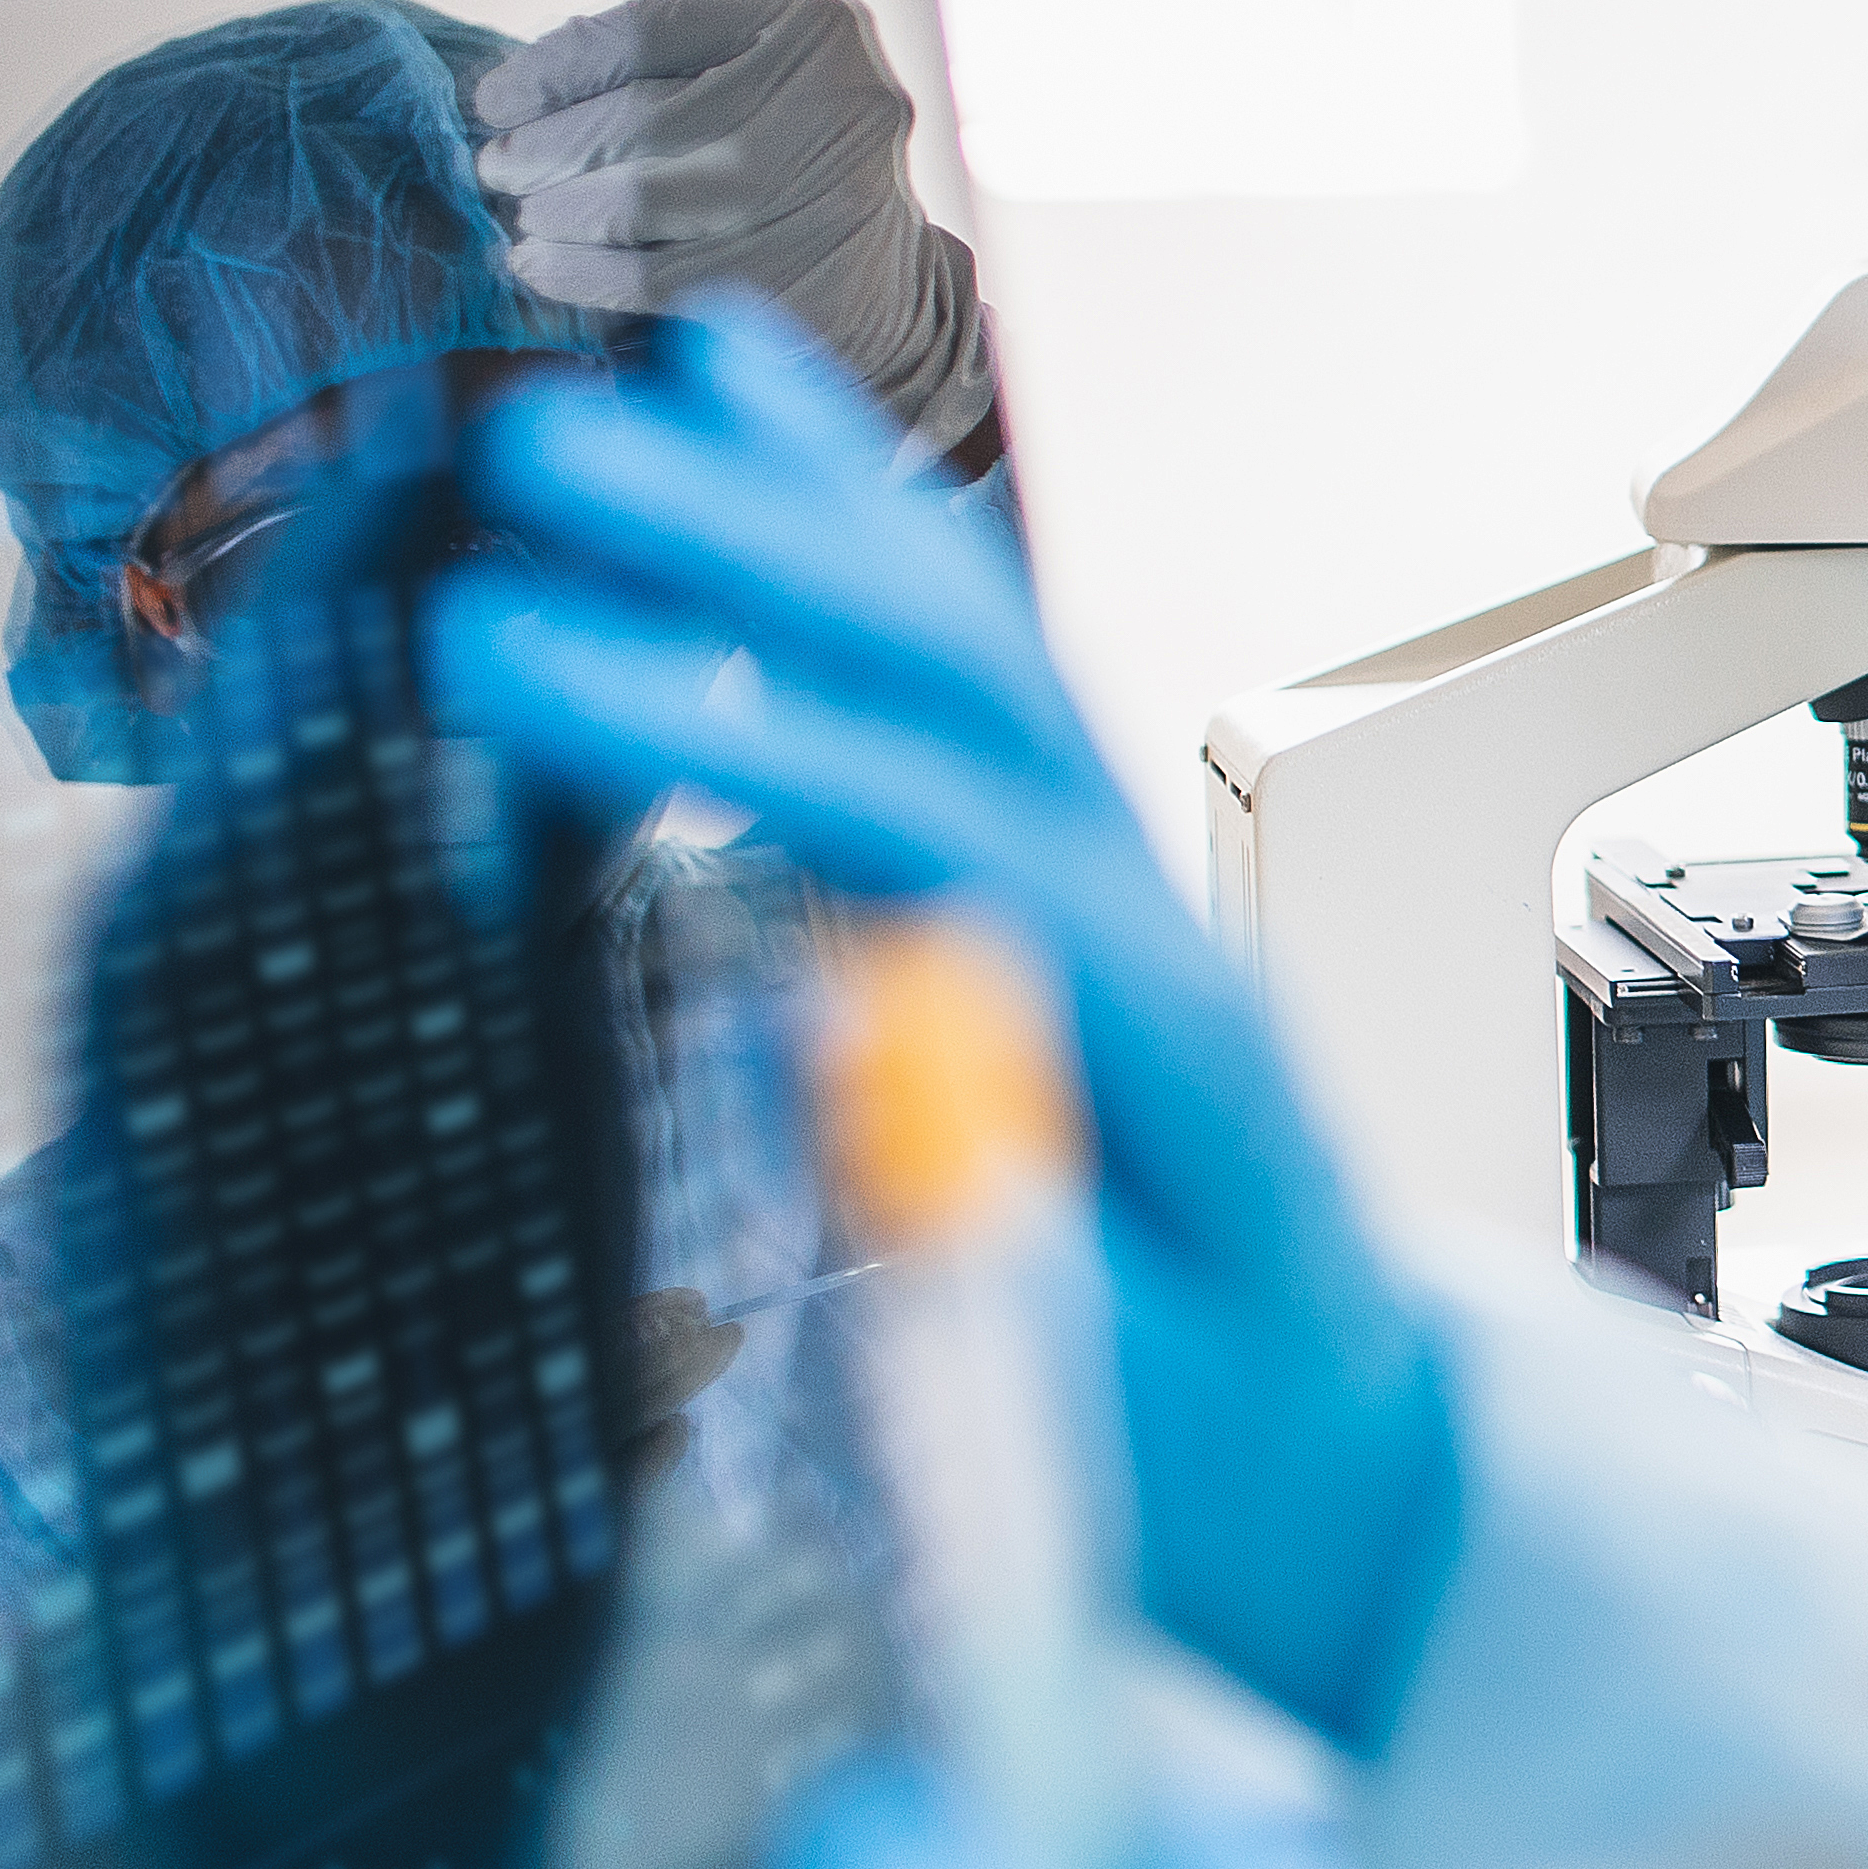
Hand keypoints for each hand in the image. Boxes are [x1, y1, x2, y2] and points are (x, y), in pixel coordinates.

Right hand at [430, 309, 1463, 1748]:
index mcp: (1151, 1042)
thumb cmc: (1222, 1474)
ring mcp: (1112, 886)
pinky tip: (763, 432)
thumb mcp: (1103, 1415)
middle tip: (534, 465)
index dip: (723, 735)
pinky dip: (858, 544)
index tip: (518, 668)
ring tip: (634, 381)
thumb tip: (838, 1052)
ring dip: (804, 510)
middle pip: (957, 689)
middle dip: (749, 562)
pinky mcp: (1057, 890)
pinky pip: (958, 686)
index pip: (928, 836)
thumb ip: (988, 1244)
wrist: (1349, 1486)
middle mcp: (1145, 921)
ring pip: (966, 649)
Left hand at [476, 0, 998, 462]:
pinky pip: (647, 277)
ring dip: (553, 212)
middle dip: (539, 149)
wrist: (882, 277)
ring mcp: (811, 199)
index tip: (495, 101)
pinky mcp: (791, 285)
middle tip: (498, 167)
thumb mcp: (751, 43)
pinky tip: (547, 264)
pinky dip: (577, 273)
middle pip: (631, 121)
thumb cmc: (786, 142)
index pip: (639, 34)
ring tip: (529, 215)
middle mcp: (825, 104)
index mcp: (812, 25)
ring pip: (631, 200)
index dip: (546, 70)